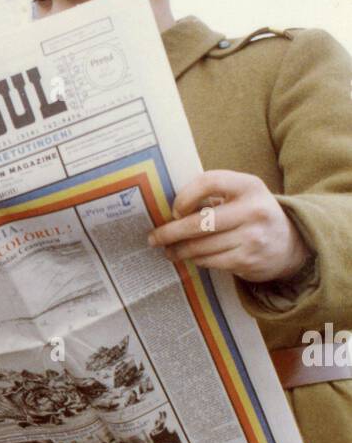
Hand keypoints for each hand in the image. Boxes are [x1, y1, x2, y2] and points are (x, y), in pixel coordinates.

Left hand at [147, 170, 311, 282]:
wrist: (289, 244)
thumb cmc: (253, 215)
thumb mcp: (243, 195)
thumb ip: (214, 195)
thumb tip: (170, 209)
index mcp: (249, 185)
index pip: (209, 181)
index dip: (185, 195)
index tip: (174, 209)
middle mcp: (252, 209)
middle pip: (199, 222)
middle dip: (170, 232)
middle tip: (154, 238)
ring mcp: (251, 237)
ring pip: (201, 245)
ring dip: (179, 250)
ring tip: (168, 250)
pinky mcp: (247, 260)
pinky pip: (209, 260)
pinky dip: (196, 259)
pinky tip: (190, 257)